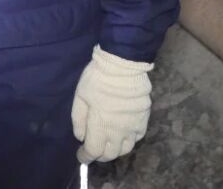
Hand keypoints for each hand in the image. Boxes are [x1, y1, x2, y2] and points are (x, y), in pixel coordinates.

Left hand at [71, 45, 154, 163]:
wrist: (123, 64)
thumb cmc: (97, 79)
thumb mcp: (80, 97)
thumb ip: (78, 120)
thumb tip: (81, 137)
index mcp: (100, 126)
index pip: (93, 151)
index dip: (85, 156)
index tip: (81, 154)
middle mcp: (118, 131)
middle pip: (110, 154)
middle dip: (100, 155)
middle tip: (95, 149)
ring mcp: (133, 126)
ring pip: (126, 149)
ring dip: (116, 150)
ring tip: (109, 143)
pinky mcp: (144, 118)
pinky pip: (138, 137)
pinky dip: (130, 140)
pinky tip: (124, 133)